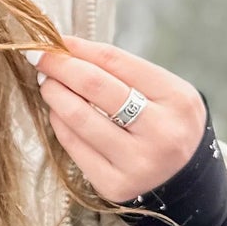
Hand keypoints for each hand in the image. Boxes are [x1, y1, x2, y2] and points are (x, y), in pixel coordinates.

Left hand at [27, 34, 206, 203]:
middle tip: (39, 57)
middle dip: (59, 65)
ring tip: (48, 83)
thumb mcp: (162, 91)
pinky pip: (74, 146)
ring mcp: (137, 163)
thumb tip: (66, 48)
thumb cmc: (166, 124)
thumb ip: (121, 70)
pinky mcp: (115, 185)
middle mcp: (161, 133)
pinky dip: (60, 123)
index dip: (78, 47)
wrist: (187, 179)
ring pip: (78, 117)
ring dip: (54, 93)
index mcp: (177, 99)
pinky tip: (59, 113)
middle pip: (94, 85)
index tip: (54, 40)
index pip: (115, 61)